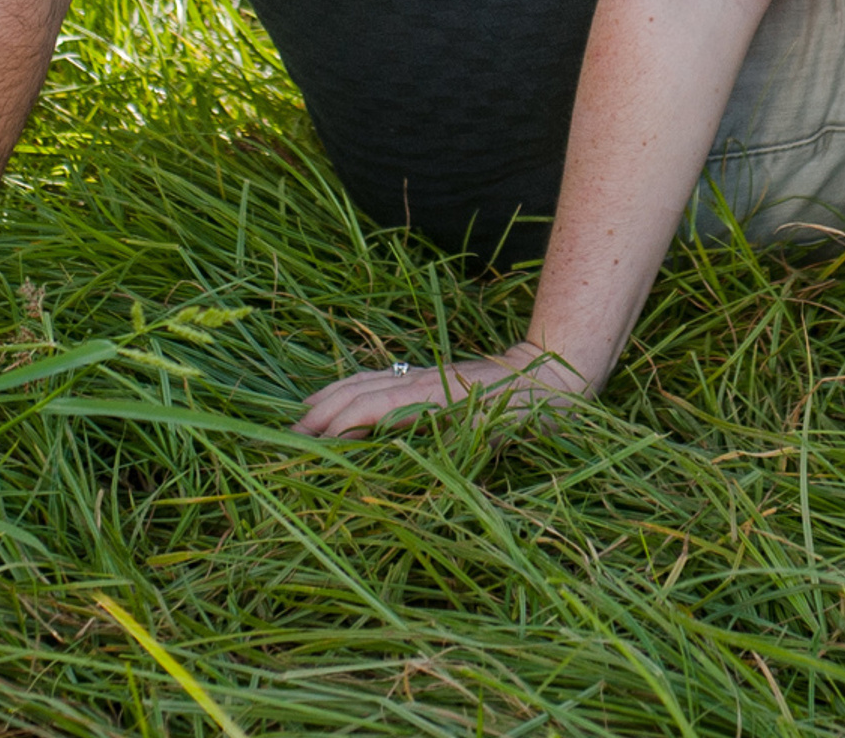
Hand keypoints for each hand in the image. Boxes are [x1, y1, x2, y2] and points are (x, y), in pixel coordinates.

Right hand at [294, 339, 589, 439]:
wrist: (557, 374)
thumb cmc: (530, 415)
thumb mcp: (495, 439)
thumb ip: (450, 450)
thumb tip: (399, 469)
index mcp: (432, 398)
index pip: (371, 407)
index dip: (338, 425)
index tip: (306, 446)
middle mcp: (421, 382)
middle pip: (359, 389)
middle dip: (322, 411)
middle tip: (288, 437)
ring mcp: (425, 377)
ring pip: (367, 380)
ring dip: (332, 397)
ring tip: (303, 417)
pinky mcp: (431, 378)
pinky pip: (382, 380)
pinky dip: (354, 390)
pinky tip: (346, 403)